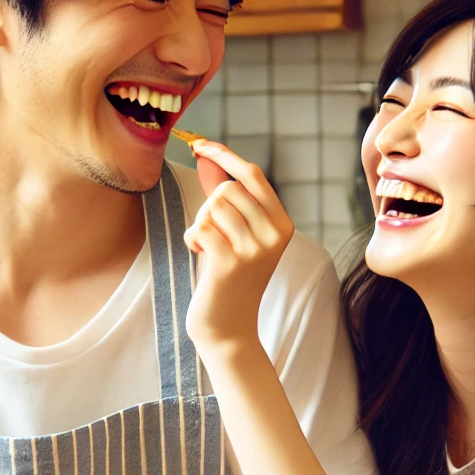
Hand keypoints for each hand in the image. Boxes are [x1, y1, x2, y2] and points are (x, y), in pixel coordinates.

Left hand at [181, 140, 294, 356]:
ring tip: (208, 248)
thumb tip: (209, 157)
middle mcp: (274, 235)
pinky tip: (199, 256)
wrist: (230, 329)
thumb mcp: (240, 237)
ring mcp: (255, 249)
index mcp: (282, 225)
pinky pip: (200, 227)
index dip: (225, 155)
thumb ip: (230, 201)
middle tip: (210, 235)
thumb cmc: (230, 280)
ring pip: (213, 207)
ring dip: (200, 224)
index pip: (253, 175)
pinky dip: (192, 239)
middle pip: (228, 190)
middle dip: (208, 207)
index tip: (200, 145)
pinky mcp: (231, 263)